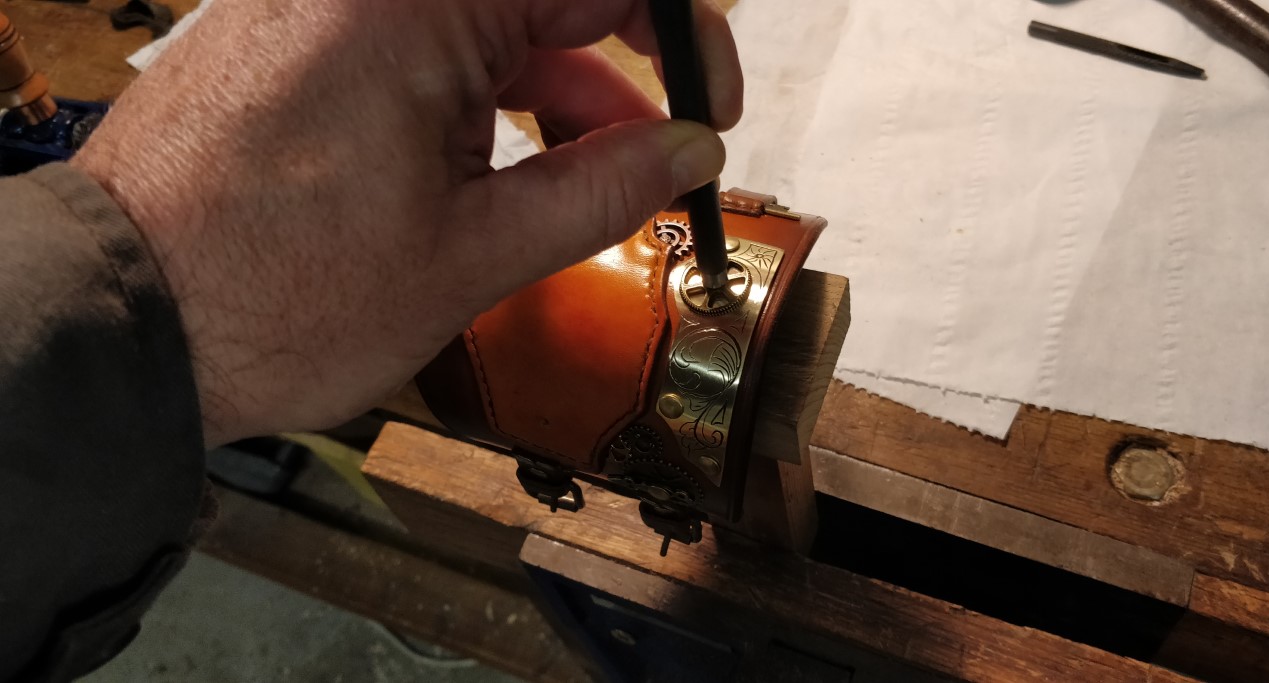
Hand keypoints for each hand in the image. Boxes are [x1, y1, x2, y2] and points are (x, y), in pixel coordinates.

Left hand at [73, 0, 740, 446]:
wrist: (123, 326)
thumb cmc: (271, 295)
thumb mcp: (471, 254)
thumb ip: (598, 191)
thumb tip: (687, 153)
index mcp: (416, 4)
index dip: (679, 34)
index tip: (709, 106)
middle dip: (619, 71)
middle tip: (666, 150)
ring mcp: (327, 5)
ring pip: (486, 25)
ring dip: (553, 95)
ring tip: (589, 185)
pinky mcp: (302, 39)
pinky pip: (423, 44)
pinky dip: (481, 100)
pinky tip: (505, 172)